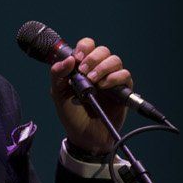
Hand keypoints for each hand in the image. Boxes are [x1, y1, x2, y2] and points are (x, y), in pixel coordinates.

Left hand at [49, 37, 131, 156]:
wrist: (84, 137)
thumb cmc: (72, 115)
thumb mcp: (58, 94)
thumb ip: (57, 75)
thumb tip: (69, 59)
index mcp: (83, 67)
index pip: (87, 46)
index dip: (84, 47)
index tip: (77, 59)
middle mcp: (98, 70)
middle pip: (103, 50)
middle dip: (93, 58)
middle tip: (84, 72)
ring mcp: (111, 80)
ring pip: (115, 60)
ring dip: (103, 67)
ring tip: (93, 81)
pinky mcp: (122, 91)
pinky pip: (125, 75)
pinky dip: (114, 77)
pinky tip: (103, 86)